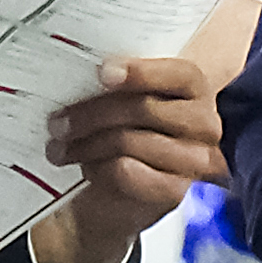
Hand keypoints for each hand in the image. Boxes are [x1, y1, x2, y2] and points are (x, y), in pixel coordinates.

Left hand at [27, 57, 227, 262]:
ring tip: (58, 148)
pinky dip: (99, 169)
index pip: (180, 74)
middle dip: (92, 114)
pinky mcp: (176, 191)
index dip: (141, 72)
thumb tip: (78, 70)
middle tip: (56, 122)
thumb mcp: (122, 98)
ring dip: (86, 144)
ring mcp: (195, 160)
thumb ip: (116, 83)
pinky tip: (85, 167)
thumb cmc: (122, 132)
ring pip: (130, 141)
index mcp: (195, 88)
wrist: (117, 192)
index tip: (102, 72)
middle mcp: (204, 122)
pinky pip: (127, 173)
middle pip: (144, 109)